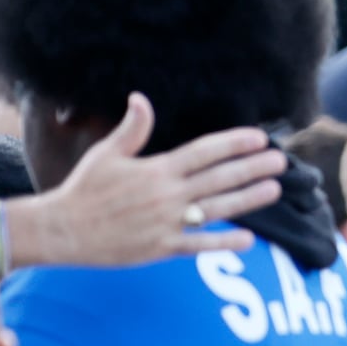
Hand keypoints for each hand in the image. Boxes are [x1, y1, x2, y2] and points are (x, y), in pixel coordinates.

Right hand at [11, 93, 286, 265]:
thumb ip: (132, 129)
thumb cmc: (86, 189)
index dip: (234, 144)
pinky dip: (224, 243)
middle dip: (252, 168)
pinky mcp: (163, 248)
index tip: (259, 138)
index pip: (204, 152)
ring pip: (218, 209)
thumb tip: (141, 98)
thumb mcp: (106, 153)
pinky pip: (200, 246)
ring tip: (274, 189)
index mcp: (156, 169)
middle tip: (281, 161)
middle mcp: (167, 195)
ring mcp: (168, 222)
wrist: (64, 229)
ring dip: (249, 199)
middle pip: (219, 178)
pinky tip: (249, 239)